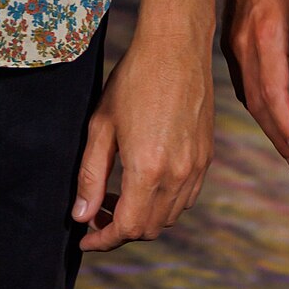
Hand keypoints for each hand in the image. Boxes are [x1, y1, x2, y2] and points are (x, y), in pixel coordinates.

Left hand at [72, 20, 215, 252]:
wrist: (176, 48)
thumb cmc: (133, 81)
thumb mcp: (100, 127)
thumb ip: (90, 176)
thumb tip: (82, 216)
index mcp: (148, 170)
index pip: (127, 228)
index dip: (102, 240)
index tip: (84, 238)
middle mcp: (178, 175)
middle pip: (149, 228)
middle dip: (119, 231)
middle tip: (95, 215)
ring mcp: (197, 167)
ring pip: (169, 217)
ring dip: (142, 218)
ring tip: (116, 199)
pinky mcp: (206, 157)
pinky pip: (185, 198)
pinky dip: (162, 204)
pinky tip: (143, 184)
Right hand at [222, 0, 288, 170]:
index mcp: (266, 33)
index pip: (273, 91)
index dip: (285, 125)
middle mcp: (243, 44)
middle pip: (257, 103)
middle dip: (277, 136)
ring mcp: (232, 46)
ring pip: (248, 97)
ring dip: (269, 126)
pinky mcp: (230, 46)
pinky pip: (243, 85)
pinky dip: (260, 107)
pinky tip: (277, 119)